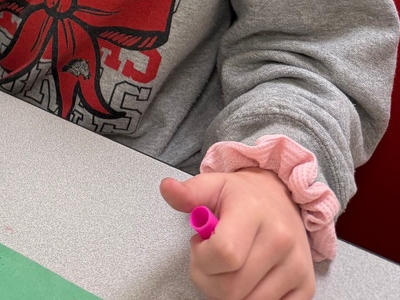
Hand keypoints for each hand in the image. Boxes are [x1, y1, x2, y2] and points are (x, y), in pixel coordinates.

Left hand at [161, 168, 314, 299]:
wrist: (282, 199)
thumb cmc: (243, 197)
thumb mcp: (214, 185)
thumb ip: (189, 193)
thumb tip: (167, 189)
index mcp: (254, 212)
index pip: (224, 254)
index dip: (202, 259)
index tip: (199, 246)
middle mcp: (281, 240)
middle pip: (232, 288)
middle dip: (209, 280)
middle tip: (210, 260)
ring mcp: (297, 266)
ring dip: (228, 293)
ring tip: (229, 266)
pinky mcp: (306, 288)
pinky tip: (247, 279)